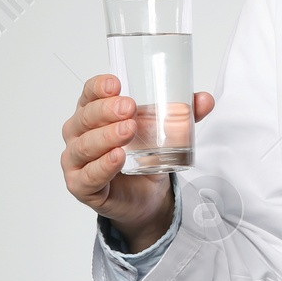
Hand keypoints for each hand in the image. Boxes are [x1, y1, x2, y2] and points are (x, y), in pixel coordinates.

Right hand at [60, 74, 214, 251]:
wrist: (146, 196)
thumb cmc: (144, 155)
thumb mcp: (164, 131)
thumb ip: (183, 115)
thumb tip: (205, 99)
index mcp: (93, 113)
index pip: (89, 94)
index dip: (99, 87)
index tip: (117, 84)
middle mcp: (79, 134)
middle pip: (85, 117)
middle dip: (106, 110)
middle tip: (130, 107)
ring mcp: (76, 160)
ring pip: (85, 145)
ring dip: (106, 136)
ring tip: (129, 131)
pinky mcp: (81, 185)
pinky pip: (88, 175)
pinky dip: (102, 166)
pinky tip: (118, 157)